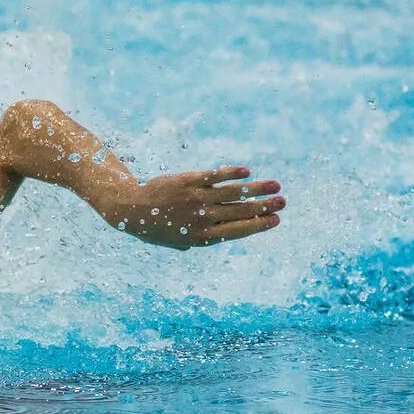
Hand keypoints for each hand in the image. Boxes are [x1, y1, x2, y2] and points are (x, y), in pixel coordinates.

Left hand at [101, 166, 282, 249]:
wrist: (130, 210)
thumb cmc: (156, 228)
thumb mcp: (178, 241)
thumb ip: (202, 238)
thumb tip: (228, 232)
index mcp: (201, 238)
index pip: (237, 231)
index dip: (259, 225)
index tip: (276, 220)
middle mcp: (201, 219)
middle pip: (240, 211)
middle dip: (264, 206)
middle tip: (283, 202)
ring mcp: (195, 199)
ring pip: (232, 193)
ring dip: (256, 188)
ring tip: (275, 186)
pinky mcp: (188, 181)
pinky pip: (214, 177)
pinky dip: (231, 173)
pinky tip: (246, 172)